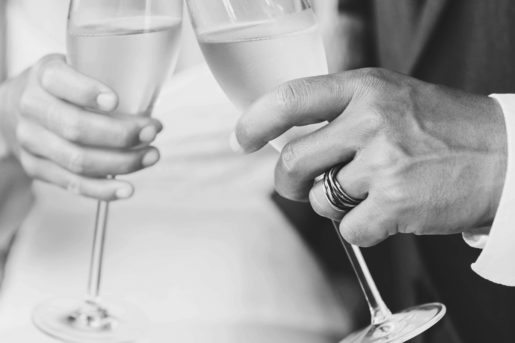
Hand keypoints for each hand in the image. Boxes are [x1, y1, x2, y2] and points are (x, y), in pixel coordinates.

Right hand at [0, 54, 162, 200]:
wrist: (14, 109)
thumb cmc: (60, 88)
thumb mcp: (76, 68)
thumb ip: (104, 77)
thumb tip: (149, 103)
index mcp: (44, 76)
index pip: (61, 82)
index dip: (88, 92)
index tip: (116, 100)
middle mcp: (32, 108)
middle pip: (76, 127)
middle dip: (121, 134)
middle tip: (151, 131)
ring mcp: (32, 142)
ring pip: (78, 160)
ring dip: (121, 162)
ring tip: (150, 156)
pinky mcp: (37, 168)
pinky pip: (73, 184)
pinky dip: (103, 190)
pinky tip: (127, 189)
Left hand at [234, 68, 507, 246]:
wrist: (504, 155)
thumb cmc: (443, 128)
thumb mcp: (391, 98)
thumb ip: (342, 112)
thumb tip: (291, 141)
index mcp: (364, 89)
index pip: (291, 99)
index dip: (256, 121)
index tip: (242, 139)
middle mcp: (371, 121)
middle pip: (294, 162)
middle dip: (289, 182)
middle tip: (301, 185)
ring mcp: (383, 163)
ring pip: (320, 200)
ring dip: (336, 205)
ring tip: (372, 192)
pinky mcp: (395, 203)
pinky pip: (348, 229)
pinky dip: (361, 229)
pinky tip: (387, 212)